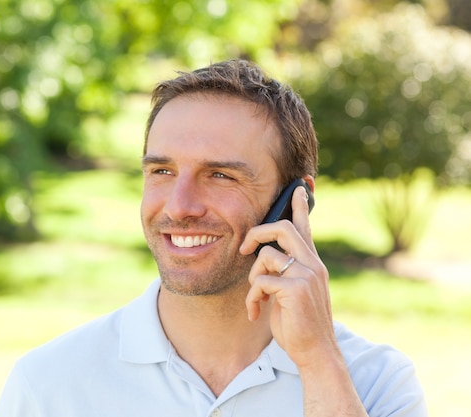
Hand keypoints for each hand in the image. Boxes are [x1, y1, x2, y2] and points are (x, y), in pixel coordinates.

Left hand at [239, 185, 335, 367]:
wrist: (315, 352)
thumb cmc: (299, 324)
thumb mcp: (292, 292)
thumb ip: (283, 273)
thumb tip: (263, 259)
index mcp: (311, 263)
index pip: (305, 228)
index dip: (300, 206)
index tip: (298, 187)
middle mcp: (312, 264)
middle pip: (283, 228)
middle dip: (257, 233)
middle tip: (244, 247)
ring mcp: (306, 275)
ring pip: (266, 256)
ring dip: (252, 279)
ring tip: (255, 299)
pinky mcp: (296, 289)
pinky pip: (260, 281)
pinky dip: (252, 298)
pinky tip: (256, 313)